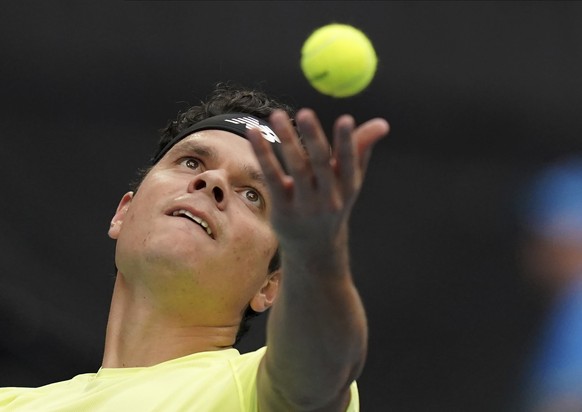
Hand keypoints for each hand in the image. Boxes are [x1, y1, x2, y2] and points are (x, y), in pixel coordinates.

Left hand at [247, 108, 388, 259]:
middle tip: (305, 112)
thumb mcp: (350, 181)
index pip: (349, 162)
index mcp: (348, 187)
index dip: (348, 142)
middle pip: (320, 164)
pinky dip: (263, 154)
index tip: (346, 119)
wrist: (314, 247)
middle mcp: (328, 198)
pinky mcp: (283, 208)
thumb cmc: (333, 202)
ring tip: (276, 115)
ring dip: (286, 140)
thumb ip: (361, 149)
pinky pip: (272, 178)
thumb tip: (382, 123)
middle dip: (314, 137)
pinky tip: (254, 133)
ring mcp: (305, 205)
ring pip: (296, 168)